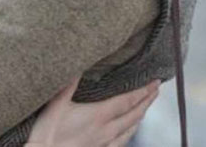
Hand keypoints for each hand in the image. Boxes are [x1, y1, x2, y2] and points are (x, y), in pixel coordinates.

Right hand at [26, 79, 158, 146]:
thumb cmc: (49, 131)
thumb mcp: (56, 104)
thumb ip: (69, 84)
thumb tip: (79, 65)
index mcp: (98, 114)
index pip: (127, 100)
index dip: (142, 91)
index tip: (154, 82)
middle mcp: (107, 129)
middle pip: (134, 114)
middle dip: (147, 101)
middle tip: (156, 89)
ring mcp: (105, 142)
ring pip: (131, 128)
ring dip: (141, 116)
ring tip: (146, 107)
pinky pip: (123, 141)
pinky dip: (131, 132)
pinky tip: (131, 130)